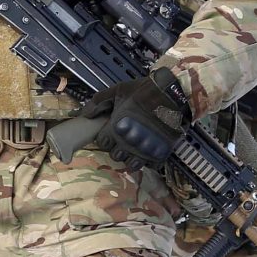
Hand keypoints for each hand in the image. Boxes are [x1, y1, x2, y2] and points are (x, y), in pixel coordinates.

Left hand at [58, 69, 190, 166]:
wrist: (173, 94)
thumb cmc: (143, 91)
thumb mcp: (118, 90)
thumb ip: (99, 102)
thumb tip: (84, 114)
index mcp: (116, 128)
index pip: (102, 143)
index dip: (105, 138)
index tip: (111, 132)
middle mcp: (128, 143)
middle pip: (115, 155)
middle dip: (118, 148)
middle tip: (124, 138)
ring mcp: (144, 150)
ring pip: (131, 164)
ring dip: (131, 157)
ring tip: (135, 147)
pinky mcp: (160, 153)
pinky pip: (150, 165)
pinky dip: (148, 160)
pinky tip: (149, 150)